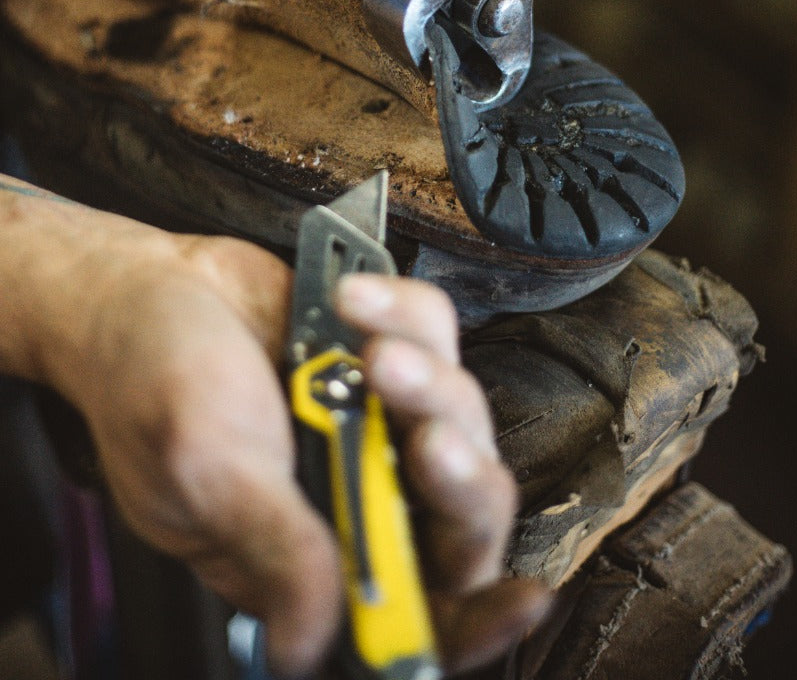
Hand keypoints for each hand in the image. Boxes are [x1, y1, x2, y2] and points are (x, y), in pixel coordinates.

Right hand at [26, 205, 551, 674]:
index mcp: (308, 554)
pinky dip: (403, 310)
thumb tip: (310, 646)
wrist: (143, 284)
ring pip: (463, 415)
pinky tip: (346, 303)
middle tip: (425, 438)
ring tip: (364, 349)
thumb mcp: (206, 475)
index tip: (524, 604)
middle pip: (463, 515)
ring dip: (426, 379)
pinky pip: (435, 330)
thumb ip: (276, 553)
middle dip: (458, 476)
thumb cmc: (151, 383)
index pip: (412, 615)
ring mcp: (377, 417)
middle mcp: (356, 493)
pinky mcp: (385, 343)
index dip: (476, 621)